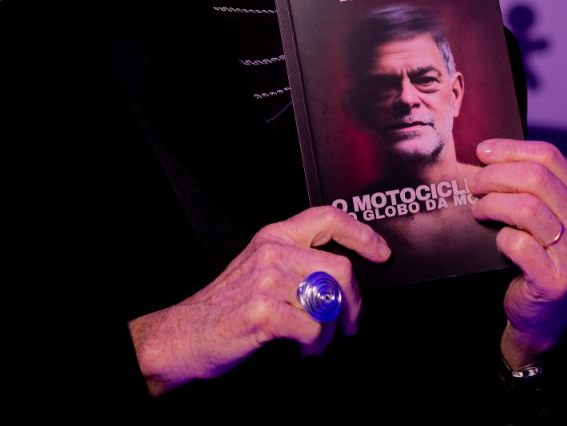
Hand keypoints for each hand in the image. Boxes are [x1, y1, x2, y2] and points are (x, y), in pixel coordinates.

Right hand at [128, 206, 389, 394]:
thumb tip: (343, 272)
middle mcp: (272, 250)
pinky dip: (315, 347)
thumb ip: (296, 260)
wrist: (185, 335)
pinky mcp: (264, 311)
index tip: (381, 253)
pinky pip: (314, 329)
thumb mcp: (260, 268)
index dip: (362, 233)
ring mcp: (267, 279)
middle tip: (348, 324)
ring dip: (330, 330)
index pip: (328, 218)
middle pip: (340, 268)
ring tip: (315, 341)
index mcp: (274, 235)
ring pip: (330, 300)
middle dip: (353, 303)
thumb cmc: (226, 307)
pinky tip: (300, 349)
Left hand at [467, 139, 566, 368]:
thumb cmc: (531, 249)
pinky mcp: (555, 280)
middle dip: (495, 175)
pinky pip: (519, 244)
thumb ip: (522, 182)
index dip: (510, 149)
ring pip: (527, 208)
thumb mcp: (536, 210)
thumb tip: (484, 151)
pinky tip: (495, 239)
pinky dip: (499, 237)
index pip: (549, 156)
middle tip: (473, 185)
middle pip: (535, 177)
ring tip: (479, 210)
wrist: (539, 308)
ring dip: (492, 204)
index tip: (482, 151)